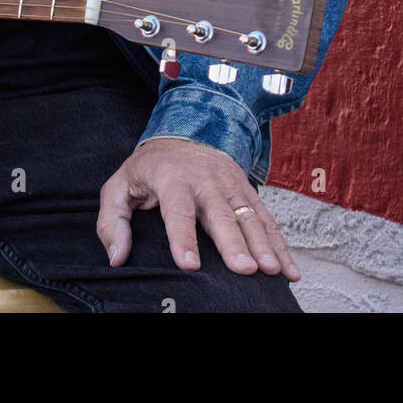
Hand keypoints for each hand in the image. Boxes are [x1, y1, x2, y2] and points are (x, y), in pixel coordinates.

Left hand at [97, 137, 299, 279]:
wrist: (185, 130)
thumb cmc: (149, 169)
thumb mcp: (120, 185)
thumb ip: (112, 220)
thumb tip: (116, 256)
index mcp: (171, 179)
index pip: (177, 210)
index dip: (183, 238)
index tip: (189, 265)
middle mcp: (205, 181)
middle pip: (220, 215)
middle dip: (233, 242)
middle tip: (244, 269)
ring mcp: (230, 185)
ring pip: (249, 217)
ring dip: (262, 244)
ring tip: (272, 271)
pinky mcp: (247, 191)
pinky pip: (266, 220)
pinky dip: (281, 245)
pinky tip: (290, 271)